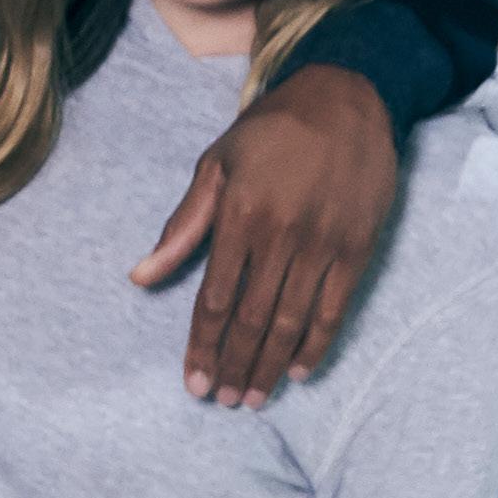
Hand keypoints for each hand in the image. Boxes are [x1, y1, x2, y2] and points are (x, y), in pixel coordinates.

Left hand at [128, 62, 399, 405]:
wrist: (347, 97)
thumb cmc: (272, 131)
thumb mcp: (216, 165)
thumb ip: (182, 226)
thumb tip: (140, 276)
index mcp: (240, 216)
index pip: (214, 300)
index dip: (202, 347)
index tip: (194, 383)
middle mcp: (282, 235)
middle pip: (251, 320)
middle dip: (234, 366)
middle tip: (222, 400)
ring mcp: (324, 243)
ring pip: (292, 321)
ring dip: (270, 366)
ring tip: (253, 398)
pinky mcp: (358, 247)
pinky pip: (335, 308)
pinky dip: (316, 344)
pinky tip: (298, 370)